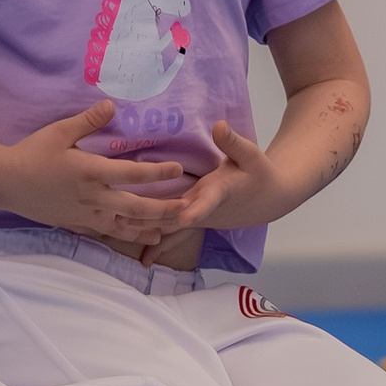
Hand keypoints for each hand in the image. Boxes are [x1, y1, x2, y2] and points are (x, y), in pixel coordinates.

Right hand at [0, 104, 192, 251]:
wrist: (6, 183)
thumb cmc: (33, 153)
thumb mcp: (59, 131)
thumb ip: (88, 120)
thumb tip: (113, 104)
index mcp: (91, 172)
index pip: (132, 175)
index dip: (159, 174)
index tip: (179, 170)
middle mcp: (93, 198)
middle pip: (136, 208)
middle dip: (164, 209)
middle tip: (188, 208)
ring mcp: (86, 215)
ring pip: (125, 226)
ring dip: (151, 227)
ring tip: (172, 229)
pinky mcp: (78, 224)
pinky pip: (108, 233)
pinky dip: (128, 235)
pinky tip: (141, 236)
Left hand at [133, 119, 276, 269]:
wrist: (268, 199)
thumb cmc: (258, 173)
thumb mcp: (250, 154)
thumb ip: (233, 142)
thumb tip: (220, 126)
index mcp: (217, 192)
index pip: (205, 203)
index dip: (193, 211)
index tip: (181, 217)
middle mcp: (204, 210)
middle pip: (175, 220)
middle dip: (151, 221)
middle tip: (123, 222)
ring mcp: (197, 218)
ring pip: (170, 229)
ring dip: (146, 230)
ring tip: (117, 232)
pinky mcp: (194, 220)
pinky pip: (174, 234)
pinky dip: (159, 245)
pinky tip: (144, 259)